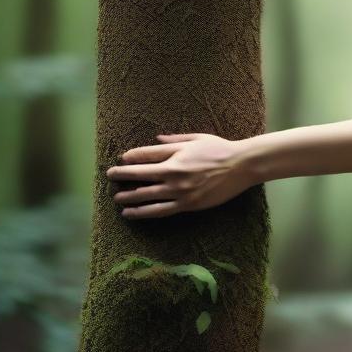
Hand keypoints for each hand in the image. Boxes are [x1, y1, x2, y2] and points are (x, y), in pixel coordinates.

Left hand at [106, 132, 252, 218]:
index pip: (145, 156)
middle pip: (140, 176)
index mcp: (176, 156)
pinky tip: (132, 213)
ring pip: (146, 197)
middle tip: (110, 176)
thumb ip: (173, 140)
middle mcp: (174, 174)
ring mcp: (180, 191)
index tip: (121, 159)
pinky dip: (143, 212)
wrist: (241, 166)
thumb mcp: (196, 138)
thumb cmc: (220, 149)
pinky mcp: (187, 204)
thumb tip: (155, 140)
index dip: (129, 158)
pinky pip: (160, 210)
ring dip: (129, 197)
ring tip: (117, 199)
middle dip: (122, 176)